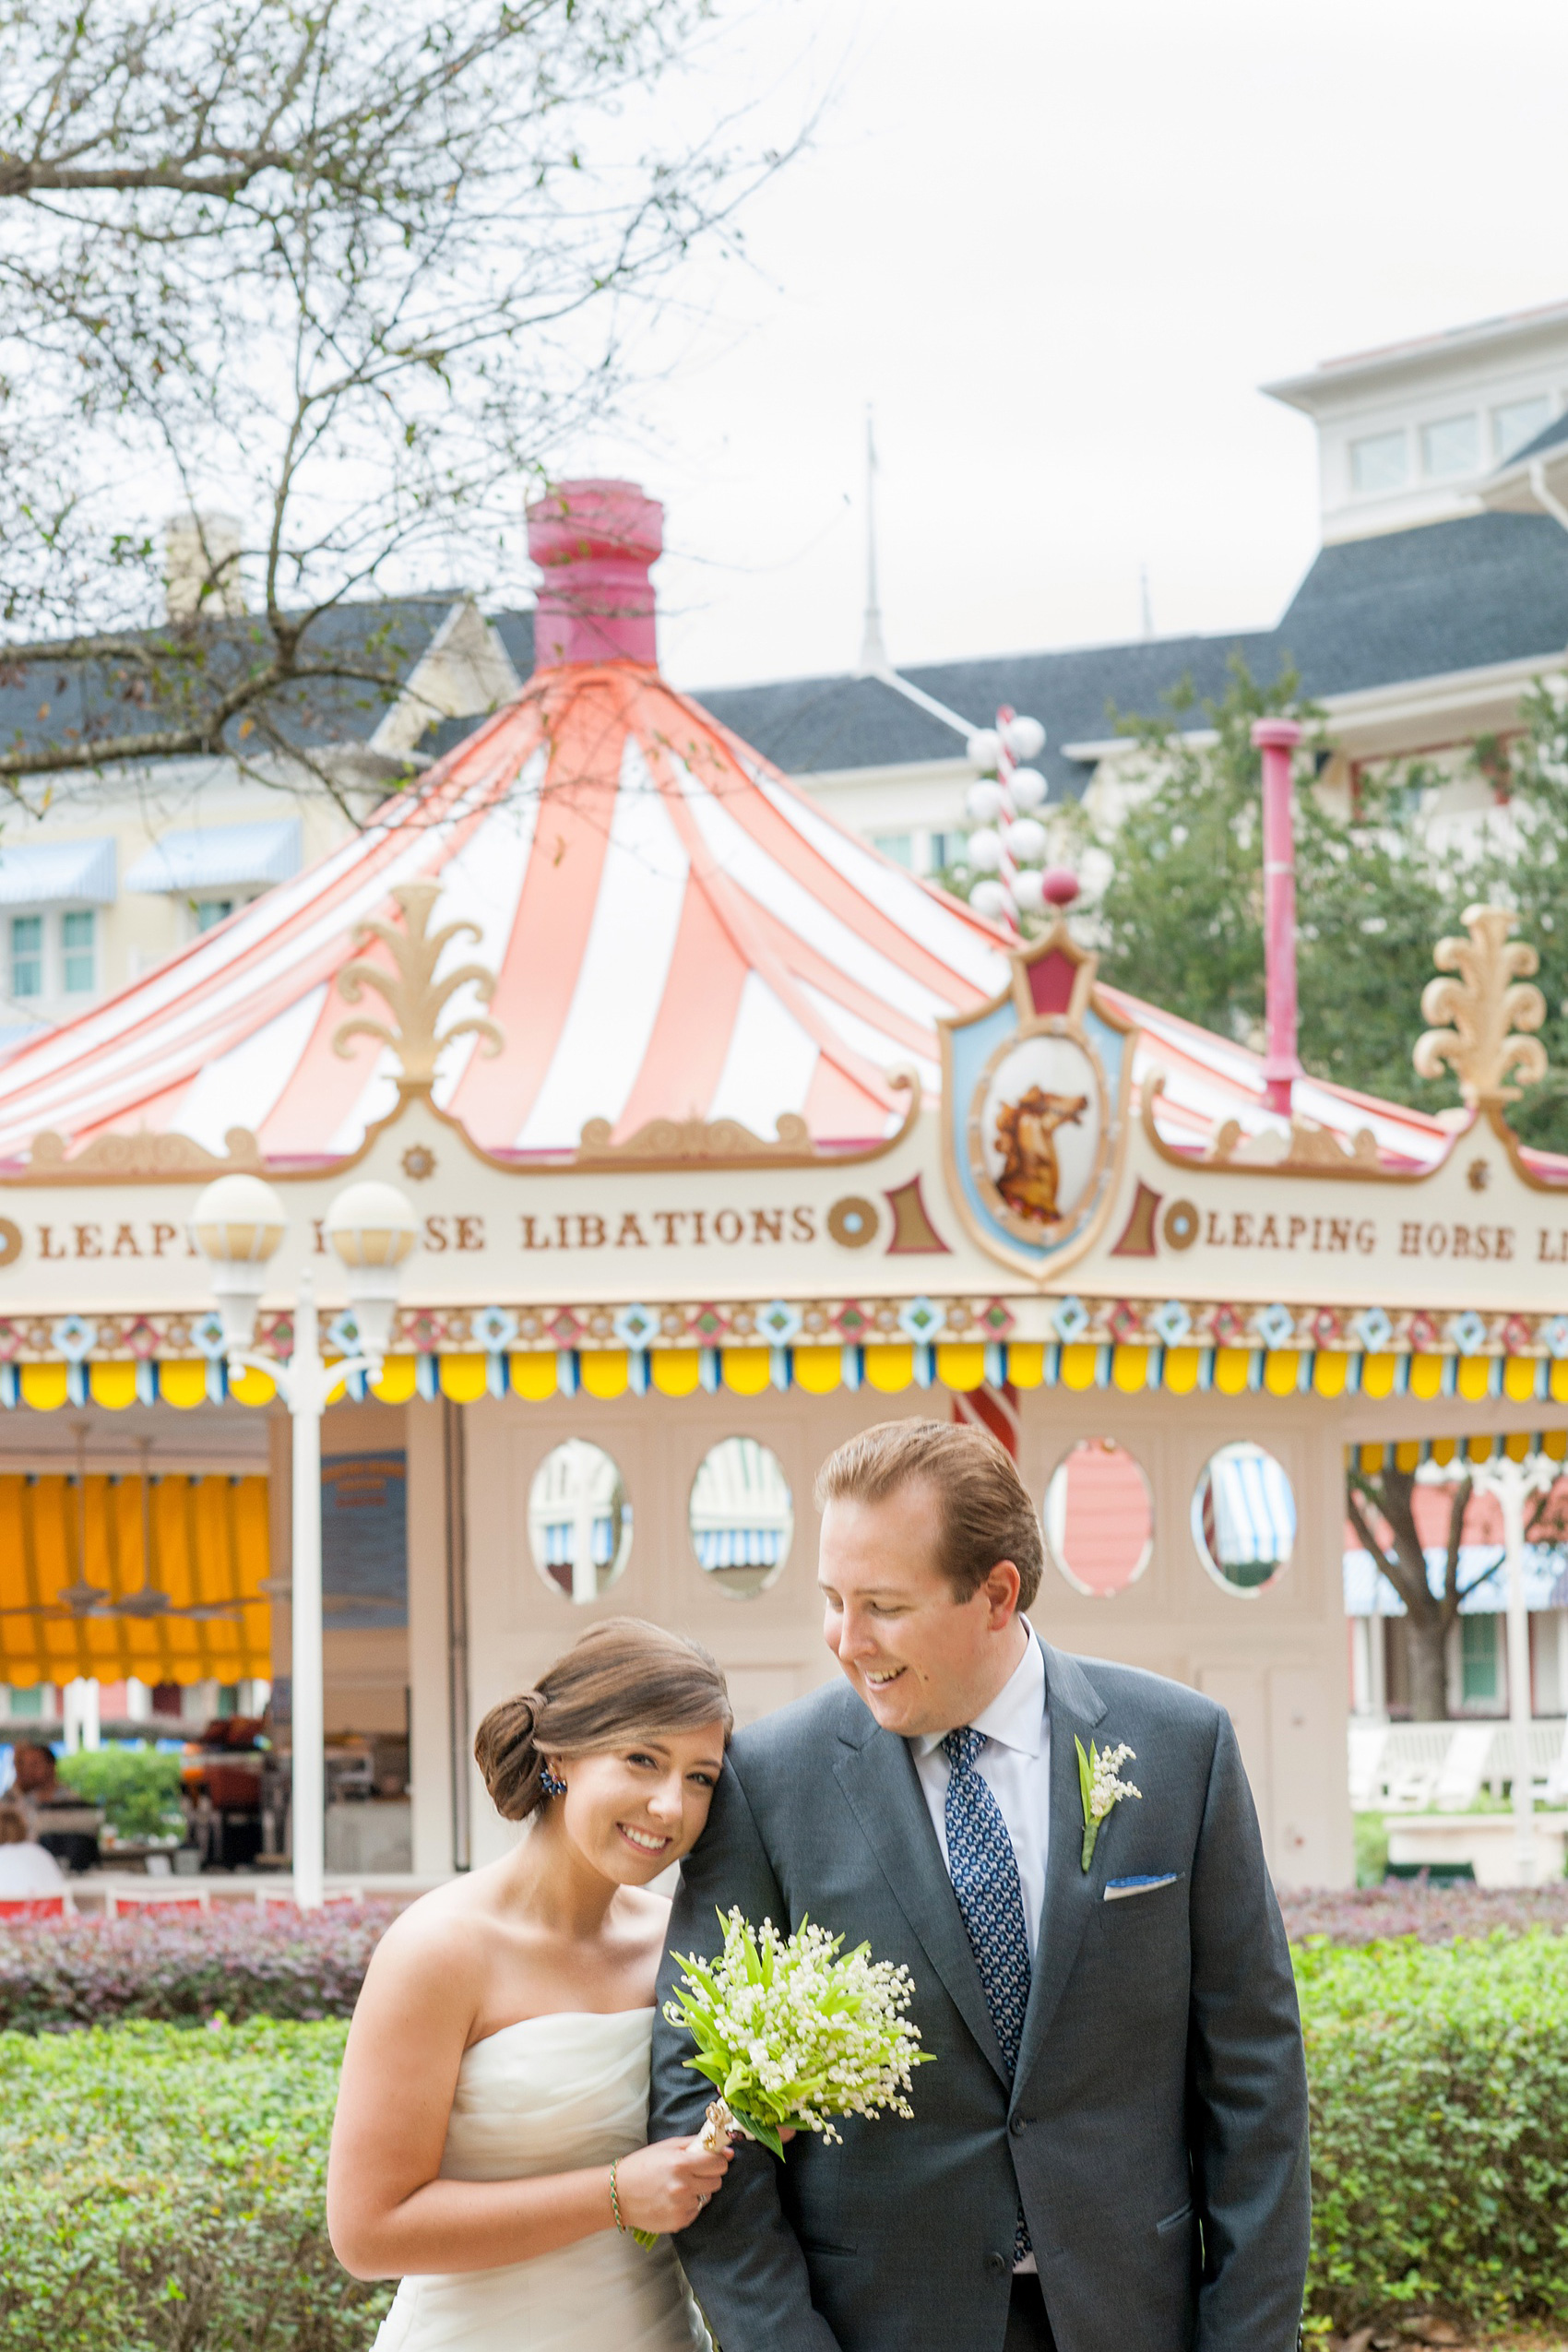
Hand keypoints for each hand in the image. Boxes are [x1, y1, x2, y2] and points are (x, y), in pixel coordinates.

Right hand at [612, 2136, 732, 2234]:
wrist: (618, 2195)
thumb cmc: (641, 2166)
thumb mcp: (667, 2147)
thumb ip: (696, 2144)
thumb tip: (727, 2150)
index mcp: (681, 2164)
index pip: (718, 2164)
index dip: (718, 2160)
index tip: (712, 2159)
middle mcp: (683, 2187)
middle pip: (717, 2181)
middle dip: (708, 2175)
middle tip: (693, 2172)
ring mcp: (681, 2207)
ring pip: (707, 2197)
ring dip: (698, 2191)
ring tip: (678, 2186)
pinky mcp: (678, 2222)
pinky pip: (696, 2211)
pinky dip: (689, 2205)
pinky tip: (672, 2199)